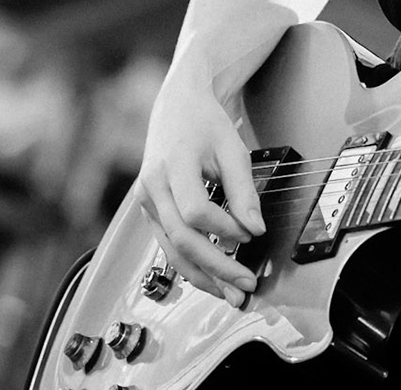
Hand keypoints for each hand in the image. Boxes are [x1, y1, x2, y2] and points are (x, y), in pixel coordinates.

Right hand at [136, 65, 265, 306]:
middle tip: (244, 285)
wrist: (177, 106)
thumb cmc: (205, 123)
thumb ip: (243, 190)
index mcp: (171, 165)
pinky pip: (168, 245)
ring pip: (170, 250)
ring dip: (202, 276)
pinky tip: (212, 278)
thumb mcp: (232, 148)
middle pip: (181, 239)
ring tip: (230, 294)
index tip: (251, 235)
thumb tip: (255, 229)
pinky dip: (190, 264)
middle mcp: (151, 188)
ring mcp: (145, 202)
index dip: (225, 229)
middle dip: (215, 267)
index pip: (195, 211)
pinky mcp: (149, 211)